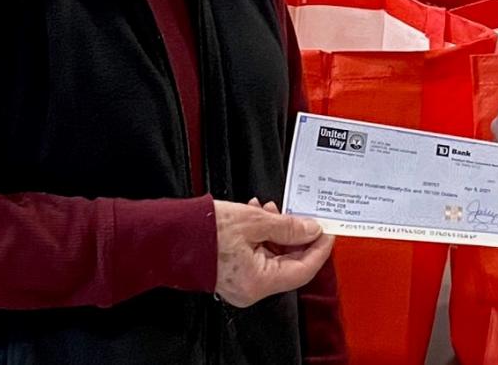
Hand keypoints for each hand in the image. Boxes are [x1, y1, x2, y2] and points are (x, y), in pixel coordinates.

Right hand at [213, 200, 333, 307]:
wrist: (170, 235)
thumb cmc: (204, 231)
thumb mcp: (254, 221)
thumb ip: (287, 226)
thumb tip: (311, 229)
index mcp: (258, 282)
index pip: (303, 269)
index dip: (319, 248)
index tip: (327, 231)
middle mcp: (251, 288)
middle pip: (290, 264)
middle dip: (297, 236)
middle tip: (303, 215)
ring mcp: (242, 283)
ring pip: (274, 257)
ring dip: (279, 231)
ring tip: (274, 209)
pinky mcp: (233, 273)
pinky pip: (259, 255)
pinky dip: (264, 236)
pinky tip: (260, 214)